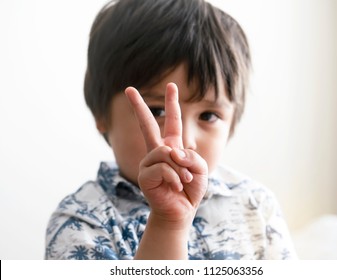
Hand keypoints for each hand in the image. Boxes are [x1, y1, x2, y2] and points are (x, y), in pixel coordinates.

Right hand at [125, 83, 207, 229]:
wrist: (182, 210)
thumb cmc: (191, 188)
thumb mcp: (200, 168)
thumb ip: (190, 155)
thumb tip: (171, 151)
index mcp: (171, 146)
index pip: (171, 121)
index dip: (172, 103)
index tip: (171, 85)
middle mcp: (157, 151)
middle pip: (146, 124)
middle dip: (138, 106)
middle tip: (129, 89)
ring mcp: (149, 163)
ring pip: (166, 153)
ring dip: (181, 169)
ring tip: (183, 182)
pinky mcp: (145, 175)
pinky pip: (163, 168)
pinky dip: (175, 178)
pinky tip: (176, 188)